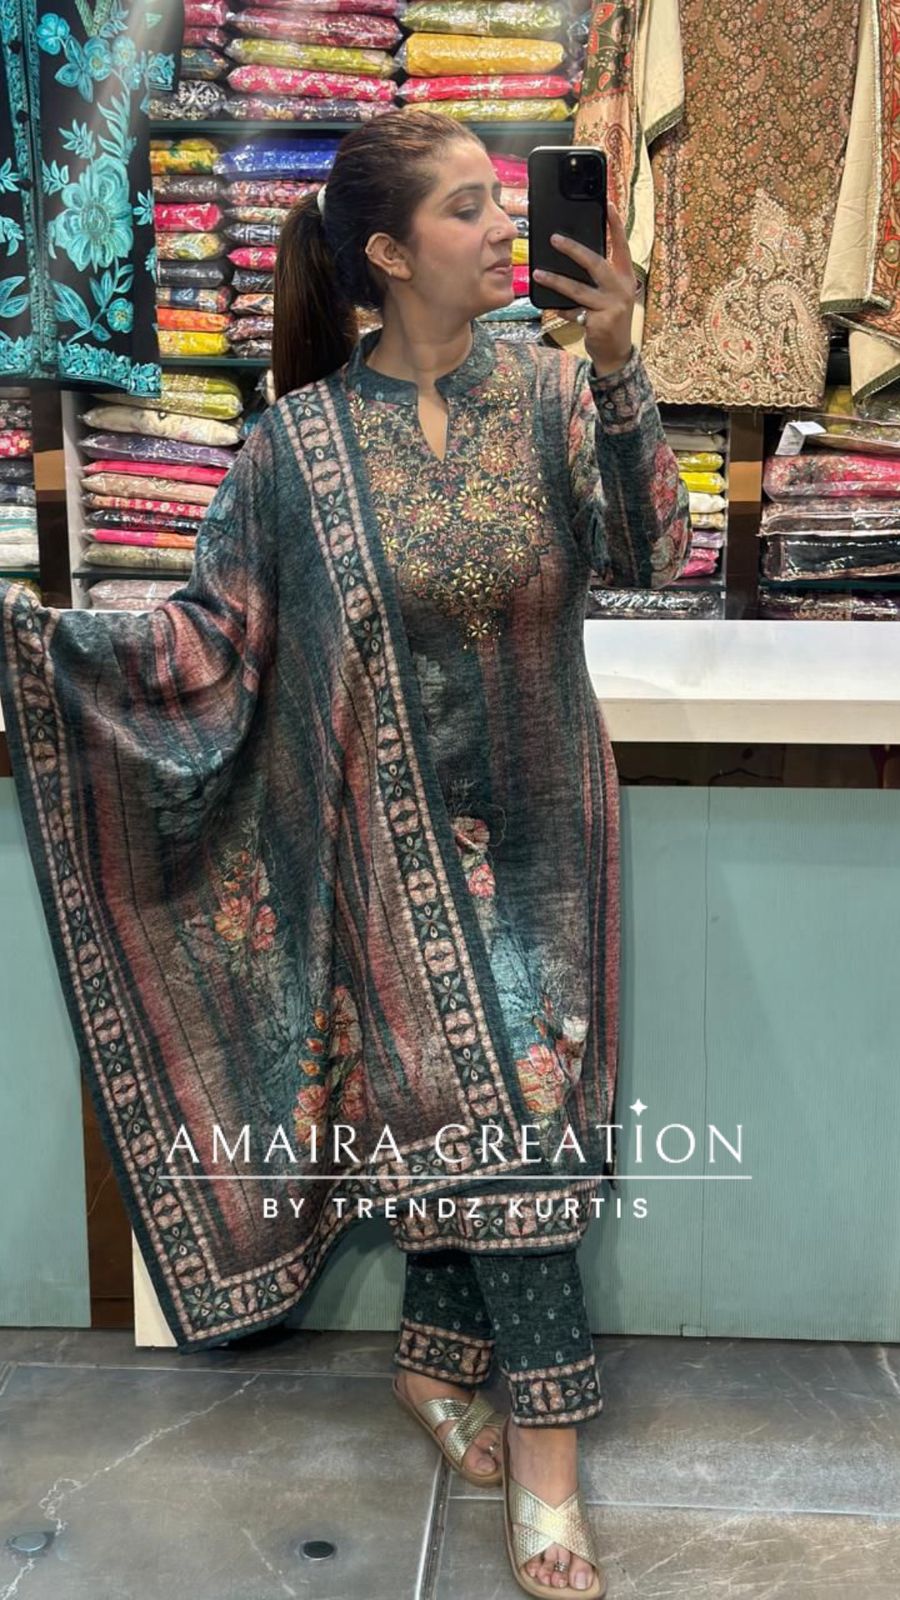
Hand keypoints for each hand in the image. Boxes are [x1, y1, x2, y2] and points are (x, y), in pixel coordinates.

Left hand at [532, 199, 636, 375]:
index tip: (608, 205)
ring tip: (538, 273)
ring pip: (578, 289)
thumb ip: (598, 277)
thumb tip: (573, 256)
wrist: (615, 352)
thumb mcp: (609, 294)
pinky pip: (573, 312)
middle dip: (574, 250)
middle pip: (596, 263)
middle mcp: (622, 289)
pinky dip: (560, 309)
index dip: (616, 226)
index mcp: (626, 277)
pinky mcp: (600, 322)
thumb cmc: (608, 318)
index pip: (622, 246)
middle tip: (554, 239)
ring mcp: (612, 306)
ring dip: (556, 280)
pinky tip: (549, 306)